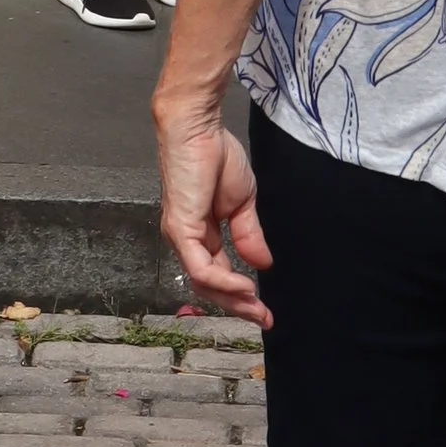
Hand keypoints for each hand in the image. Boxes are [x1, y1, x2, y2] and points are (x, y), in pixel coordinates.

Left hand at [157, 110, 271, 324]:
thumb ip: (249, 235)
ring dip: (232, 299)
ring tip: (257, 306)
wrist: (198, 128)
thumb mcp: (242, 203)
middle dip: (237, 306)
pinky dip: (224, 281)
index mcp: (199, 235)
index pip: (218, 275)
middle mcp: (186, 241)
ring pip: (203, 282)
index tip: (265, 310)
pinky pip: (201, 267)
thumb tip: (263, 264)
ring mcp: (180, 237)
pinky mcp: (180, 229)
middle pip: (208, 286)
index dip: (240, 295)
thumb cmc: (214, 156)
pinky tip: (245, 287)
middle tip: (263, 318)